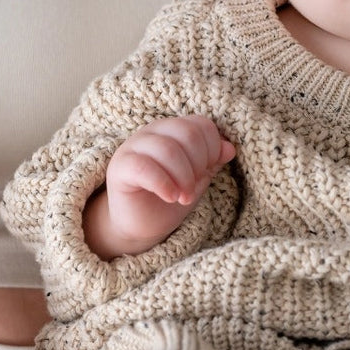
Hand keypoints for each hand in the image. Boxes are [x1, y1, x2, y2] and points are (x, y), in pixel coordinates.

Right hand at [87, 116, 234, 257]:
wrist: (140, 225)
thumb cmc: (169, 198)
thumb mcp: (198, 179)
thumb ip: (212, 161)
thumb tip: (229, 148)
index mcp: (172, 130)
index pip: (200, 124)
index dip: (212, 149)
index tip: (208, 172)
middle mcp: (152, 132)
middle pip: (187, 133)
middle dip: (199, 164)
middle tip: (193, 189)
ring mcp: (133, 146)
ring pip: (168, 149)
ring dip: (183, 178)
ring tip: (184, 198)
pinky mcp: (120, 167)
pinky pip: (145, 167)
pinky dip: (164, 184)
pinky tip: (170, 197)